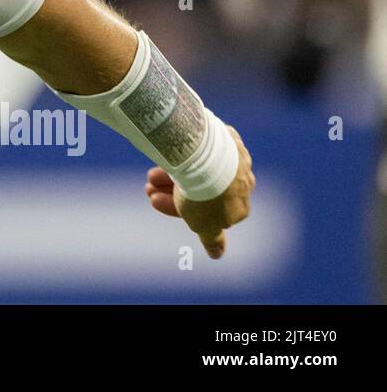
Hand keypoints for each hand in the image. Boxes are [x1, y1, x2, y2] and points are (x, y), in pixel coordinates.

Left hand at [144, 124, 254, 258]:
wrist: (208, 159)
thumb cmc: (207, 197)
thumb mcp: (205, 225)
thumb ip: (212, 239)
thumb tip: (217, 254)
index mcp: (241, 206)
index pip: (208, 211)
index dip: (179, 209)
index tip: (155, 202)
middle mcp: (242, 181)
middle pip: (201, 189)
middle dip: (171, 192)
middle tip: (148, 189)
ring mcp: (234, 158)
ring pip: (199, 169)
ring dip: (171, 176)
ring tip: (150, 177)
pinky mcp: (224, 137)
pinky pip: (201, 150)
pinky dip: (182, 155)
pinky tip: (164, 157)